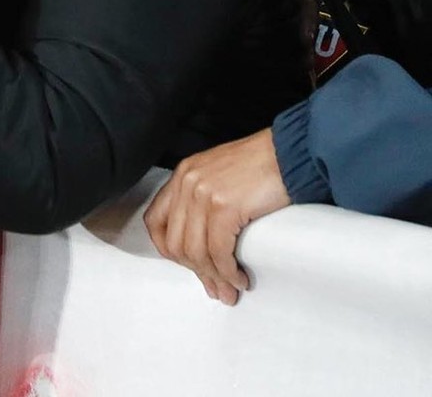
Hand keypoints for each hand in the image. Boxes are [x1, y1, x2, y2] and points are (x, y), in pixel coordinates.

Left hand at [143, 128, 290, 305]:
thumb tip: (204, 248)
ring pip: (196, 251)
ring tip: (231, 290)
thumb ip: (202, 202)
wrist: (287, 153)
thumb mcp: (218, 176)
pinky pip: (218, 251)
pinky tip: (240, 278)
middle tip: (217, 289)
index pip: (155, 221)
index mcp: (182, 175)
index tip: (189, 266)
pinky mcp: (224, 206)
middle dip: (196, 272)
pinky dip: (228, 272)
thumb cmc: (259, 166)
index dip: (169, 250)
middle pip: (176, 242)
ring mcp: (203, 193)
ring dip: (215, 277)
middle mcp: (186, 183)